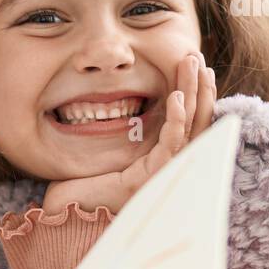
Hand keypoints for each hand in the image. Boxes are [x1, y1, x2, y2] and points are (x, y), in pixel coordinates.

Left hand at [42, 50, 216, 213]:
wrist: (69, 212)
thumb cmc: (83, 184)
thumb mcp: (108, 148)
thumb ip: (122, 129)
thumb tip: (118, 99)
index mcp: (161, 157)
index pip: (189, 120)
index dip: (196, 93)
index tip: (195, 66)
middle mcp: (169, 164)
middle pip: (196, 119)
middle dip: (199, 85)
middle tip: (197, 56)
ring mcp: (164, 171)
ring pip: (190, 125)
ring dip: (193, 91)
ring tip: (193, 64)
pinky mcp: (153, 175)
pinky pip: (172, 142)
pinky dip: (177, 117)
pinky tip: (176, 96)